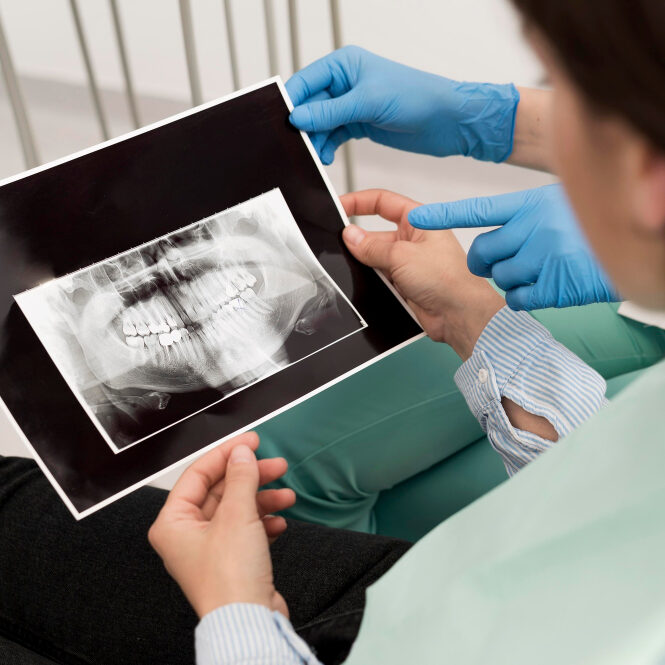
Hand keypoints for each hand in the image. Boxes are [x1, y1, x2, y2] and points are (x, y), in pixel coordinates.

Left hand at [148, 432, 295, 618]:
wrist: (250, 622)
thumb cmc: (230, 579)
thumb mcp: (237, 515)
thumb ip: (240, 477)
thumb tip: (241, 453)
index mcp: (173, 523)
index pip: (199, 474)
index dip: (226, 454)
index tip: (250, 442)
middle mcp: (187, 535)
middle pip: (221, 491)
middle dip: (251, 478)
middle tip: (275, 465)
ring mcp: (209, 549)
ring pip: (237, 509)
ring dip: (263, 499)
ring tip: (286, 495)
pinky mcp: (231, 561)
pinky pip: (247, 530)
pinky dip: (264, 522)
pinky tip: (279, 521)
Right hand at [286, 46, 518, 164]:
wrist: (446, 121)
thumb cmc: (416, 97)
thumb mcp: (368, 103)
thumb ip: (330, 112)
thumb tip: (297, 118)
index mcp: (344, 65)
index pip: (306, 81)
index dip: (291, 102)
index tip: (282, 123)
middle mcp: (345, 83)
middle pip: (310, 105)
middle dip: (303, 126)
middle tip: (298, 146)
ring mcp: (351, 104)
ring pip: (320, 123)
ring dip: (315, 140)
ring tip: (315, 156)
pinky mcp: (359, 123)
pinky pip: (333, 135)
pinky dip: (327, 146)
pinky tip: (326, 157)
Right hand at [341, 189, 503, 359]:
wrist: (458, 315)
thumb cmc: (448, 279)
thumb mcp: (402, 256)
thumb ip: (371, 246)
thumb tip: (350, 236)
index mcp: (418, 221)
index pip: (383, 202)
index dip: (359, 202)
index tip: (338, 206)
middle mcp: (413, 240)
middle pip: (375, 232)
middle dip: (358, 239)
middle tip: (339, 243)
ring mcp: (408, 263)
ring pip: (374, 257)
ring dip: (365, 262)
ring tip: (356, 267)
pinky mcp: (404, 284)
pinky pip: (378, 277)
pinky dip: (370, 280)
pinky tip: (365, 282)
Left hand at [408, 184, 618, 309]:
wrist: (642, 247)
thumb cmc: (592, 229)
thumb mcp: (557, 208)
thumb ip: (524, 217)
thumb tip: (497, 229)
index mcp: (532, 204)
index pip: (477, 210)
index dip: (444, 214)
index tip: (419, 217)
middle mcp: (535, 227)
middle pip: (482, 252)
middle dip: (485, 263)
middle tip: (501, 263)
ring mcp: (544, 257)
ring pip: (500, 277)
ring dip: (512, 280)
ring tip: (539, 271)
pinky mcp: (553, 285)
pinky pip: (517, 298)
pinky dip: (524, 297)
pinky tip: (543, 287)